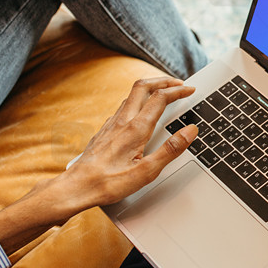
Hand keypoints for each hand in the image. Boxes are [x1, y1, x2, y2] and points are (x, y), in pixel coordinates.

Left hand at [61, 76, 197, 209]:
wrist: (77, 187)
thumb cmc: (109, 182)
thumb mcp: (147, 172)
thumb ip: (171, 149)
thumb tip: (189, 131)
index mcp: (136, 129)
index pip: (160, 98)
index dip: (178, 91)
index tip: (190, 90)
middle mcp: (122, 121)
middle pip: (143, 86)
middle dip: (163, 81)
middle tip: (178, 84)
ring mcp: (111, 124)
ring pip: (131, 94)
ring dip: (150, 88)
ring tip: (163, 92)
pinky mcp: (105, 130)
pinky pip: (122, 107)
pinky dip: (137, 101)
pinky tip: (140, 112)